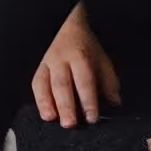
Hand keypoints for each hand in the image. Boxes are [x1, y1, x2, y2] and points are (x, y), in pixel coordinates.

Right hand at [33, 6, 120, 128]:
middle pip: (62, 84)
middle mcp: (61, 60)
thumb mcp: (102, 60)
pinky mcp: (38, 67)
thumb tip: (114, 102)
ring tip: (51, 119)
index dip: (88, 100)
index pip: (84, 81)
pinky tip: (44, 112)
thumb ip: (108, 82)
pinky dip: (39, 99)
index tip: (91, 117)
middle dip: (66, 105)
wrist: (66, 26)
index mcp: (80, 57)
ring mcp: (46, 63)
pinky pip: (36, 84)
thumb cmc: (86, 47)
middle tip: (70, 124)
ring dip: (47, 103)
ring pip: (44, 84)